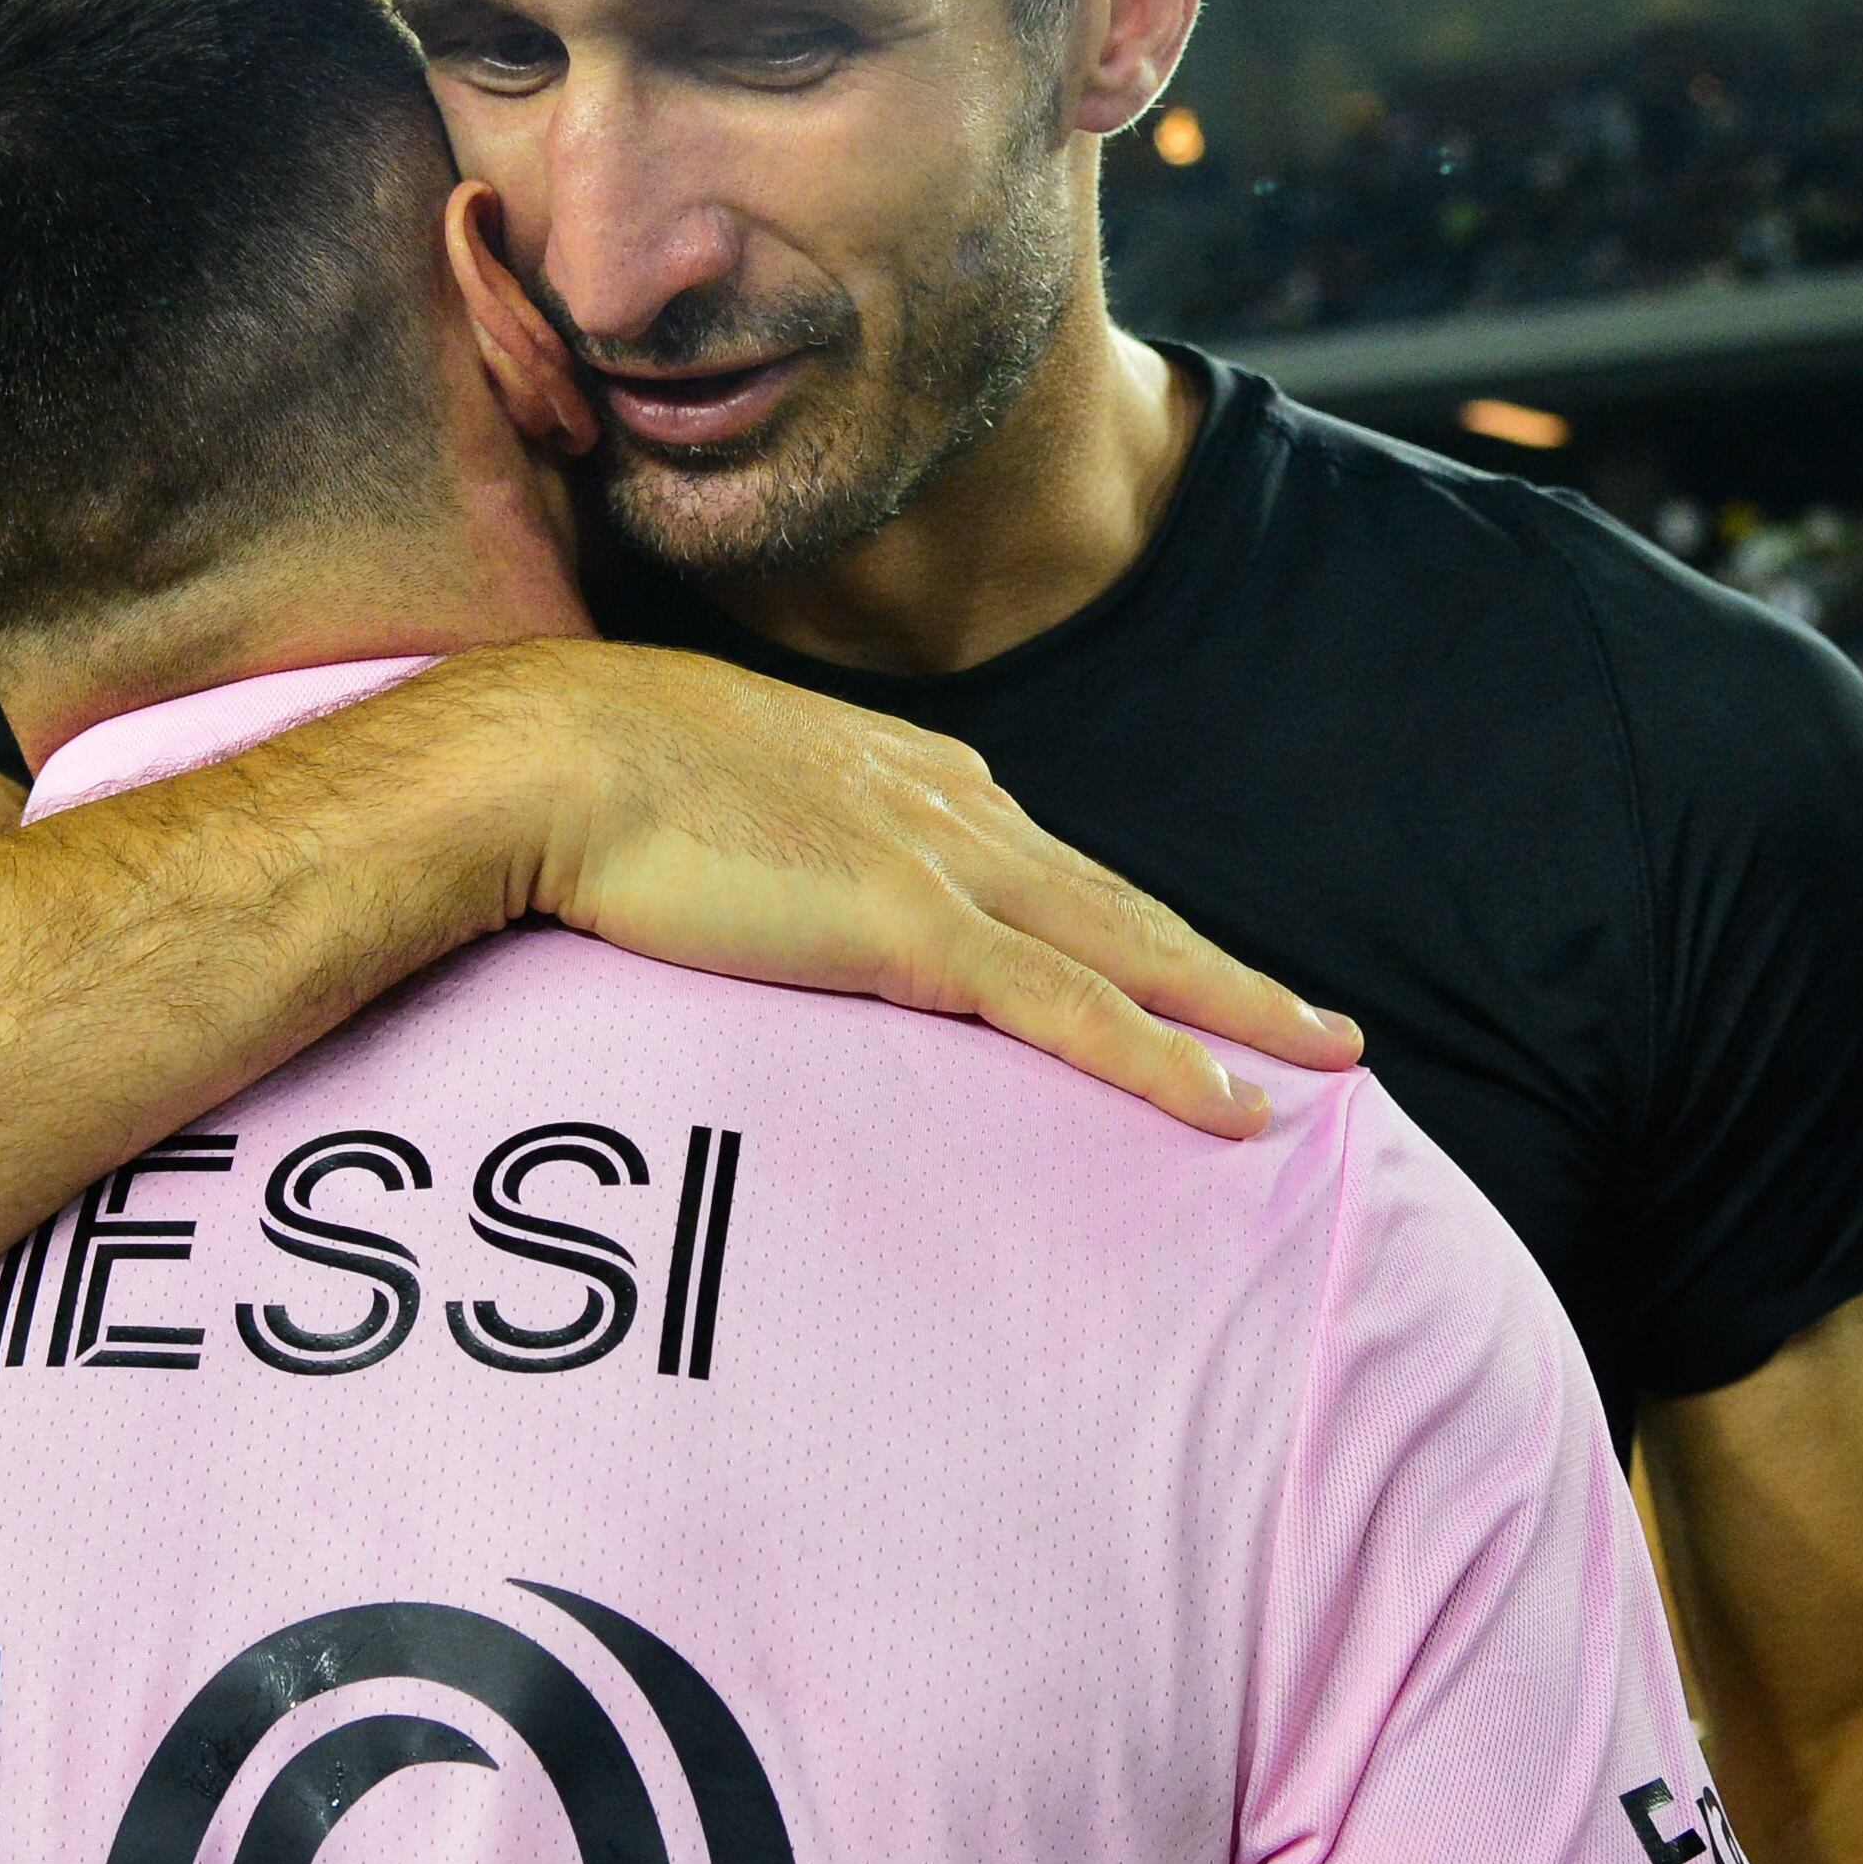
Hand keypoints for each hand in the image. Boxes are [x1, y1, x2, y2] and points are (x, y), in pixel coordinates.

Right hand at [434, 639, 1358, 1134]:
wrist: (539, 756)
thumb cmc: (573, 777)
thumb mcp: (688, 795)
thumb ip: (747, 837)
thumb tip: (735, 880)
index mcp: (891, 773)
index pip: (1035, 860)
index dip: (1112, 917)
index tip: (1165, 959)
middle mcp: (945, 807)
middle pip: (1115, 901)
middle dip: (1218, 962)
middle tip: (1312, 1020)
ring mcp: (942, 866)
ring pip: (1129, 950)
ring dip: (1235, 1007)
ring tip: (1324, 1057)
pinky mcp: (920, 932)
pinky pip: (1076, 1012)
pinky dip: (1166, 1060)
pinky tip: (1238, 1107)